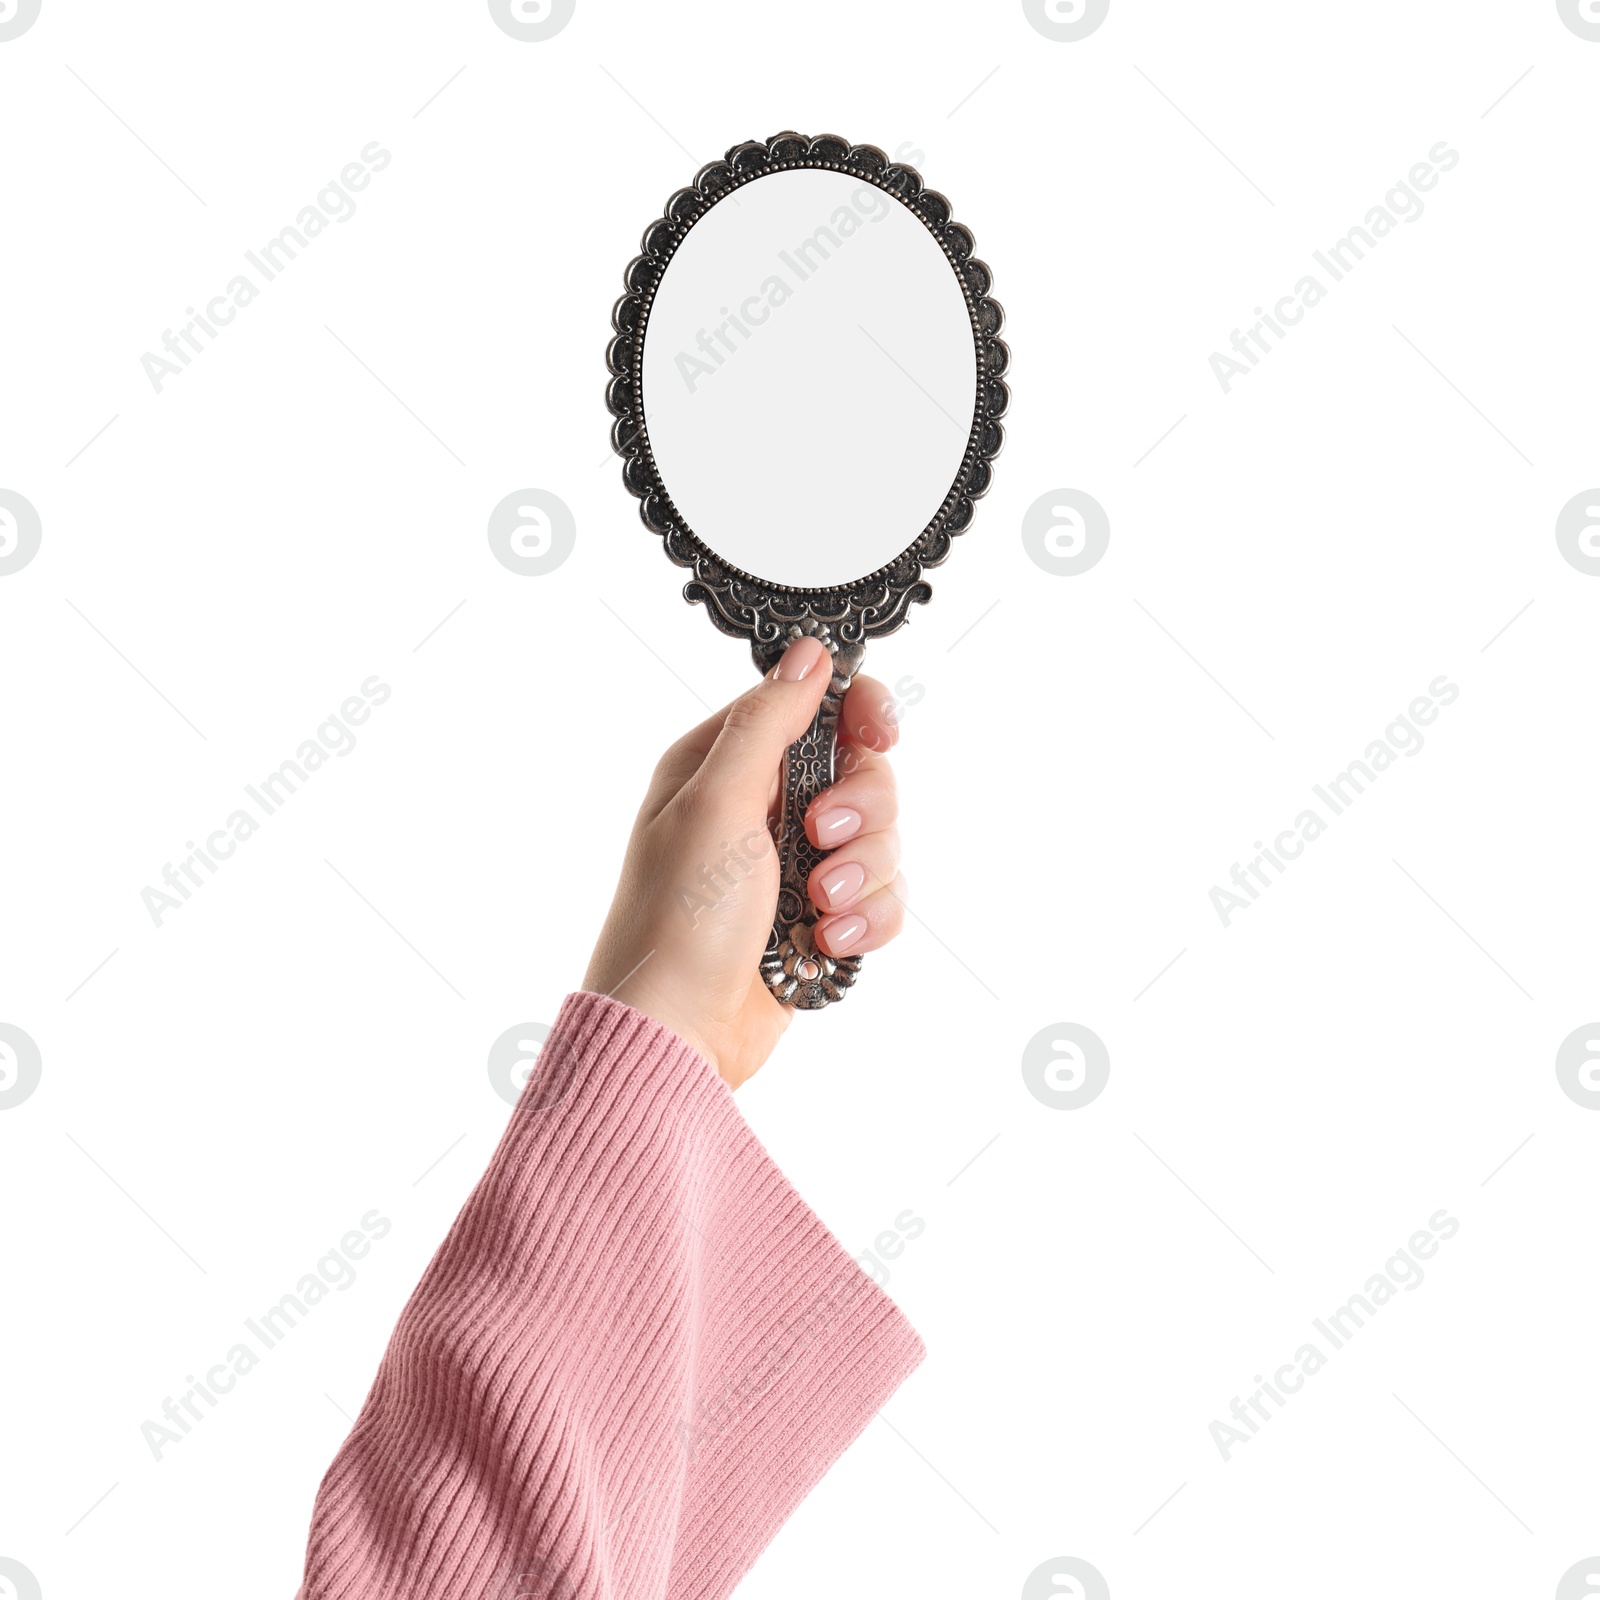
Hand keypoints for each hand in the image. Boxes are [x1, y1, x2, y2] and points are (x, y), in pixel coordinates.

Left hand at [582, 634, 905, 1089]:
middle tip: (823, 839)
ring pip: (881, 839)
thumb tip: (809, 653)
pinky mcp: (821, 919)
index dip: (858, 713)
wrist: (678, 1033)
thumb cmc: (675, 922)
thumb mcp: (716, 804)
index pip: (814, 707)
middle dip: (862, 809)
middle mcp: (763, 808)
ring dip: (862, 874)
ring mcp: (796, 866)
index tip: (879, 731)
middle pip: (862, 772)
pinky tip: (826, 942)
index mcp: (726, 766)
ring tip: (820, 906)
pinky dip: (866, 920)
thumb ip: (769, 723)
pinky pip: (881, 898)